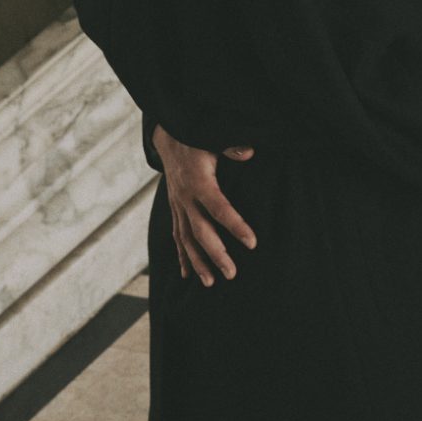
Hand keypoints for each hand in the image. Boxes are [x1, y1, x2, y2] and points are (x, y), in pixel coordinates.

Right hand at [155, 124, 256, 284]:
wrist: (168, 137)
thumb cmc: (197, 139)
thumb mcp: (212, 138)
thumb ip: (230, 147)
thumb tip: (248, 152)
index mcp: (199, 181)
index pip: (219, 207)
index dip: (235, 225)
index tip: (252, 243)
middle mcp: (185, 198)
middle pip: (200, 231)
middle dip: (216, 254)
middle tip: (232, 274)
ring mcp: (177, 206)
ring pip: (186, 239)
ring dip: (197, 262)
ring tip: (210, 283)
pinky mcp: (174, 209)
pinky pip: (177, 236)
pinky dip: (182, 256)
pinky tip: (187, 274)